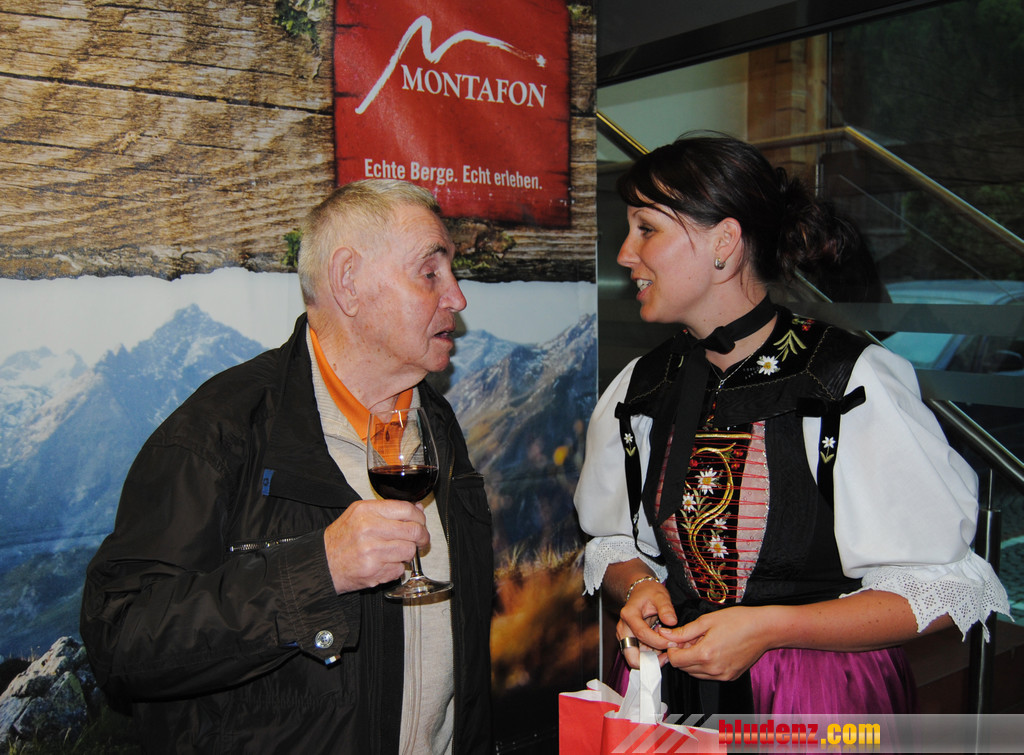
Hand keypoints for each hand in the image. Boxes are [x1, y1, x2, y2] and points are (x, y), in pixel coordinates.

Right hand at [323, 499, 428, 593]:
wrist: (323, 563)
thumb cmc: (342, 538)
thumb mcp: (359, 514)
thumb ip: (389, 510)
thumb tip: (417, 508)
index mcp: (367, 511)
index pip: (406, 510)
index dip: (420, 517)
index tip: (421, 523)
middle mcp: (369, 529)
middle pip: (413, 531)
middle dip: (422, 537)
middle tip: (421, 540)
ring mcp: (372, 551)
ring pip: (409, 551)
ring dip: (408, 554)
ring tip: (396, 553)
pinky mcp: (374, 571)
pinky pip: (400, 569)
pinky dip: (396, 568)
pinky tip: (384, 564)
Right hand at [616, 579, 677, 668]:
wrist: (641, 592)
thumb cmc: (650, 593)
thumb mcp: (660, 595)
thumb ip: (666, 608)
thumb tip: (672, 621)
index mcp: (628, 615)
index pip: (641, 634)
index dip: (658, 642)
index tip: (672, 643)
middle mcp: (623, 628)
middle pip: (631, 654)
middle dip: (649, 661)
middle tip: (667, 658)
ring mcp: (624, 637)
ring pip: (635, 658)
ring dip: (651, 660)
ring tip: (667, 651)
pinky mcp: (629, 642)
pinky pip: (639, 655)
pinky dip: (651, 656)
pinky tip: (662, 649)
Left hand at [658, 605, 772, 680]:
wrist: (764, 629)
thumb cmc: (738, 620)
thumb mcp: (706, 621)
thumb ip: (683, 631)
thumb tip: (664, 634)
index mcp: (705, 654)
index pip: (675, 660)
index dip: (672, 648)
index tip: (677, 638)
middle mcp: (713, 669)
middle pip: (684, 668)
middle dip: (682, 653)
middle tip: (691, 637)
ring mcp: (722, 675)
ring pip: (695, 673)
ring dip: (693, 660)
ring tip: (703, 642)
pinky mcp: (729, 677)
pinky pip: (709, 675)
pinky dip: (705, 665)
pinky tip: (713, 649)